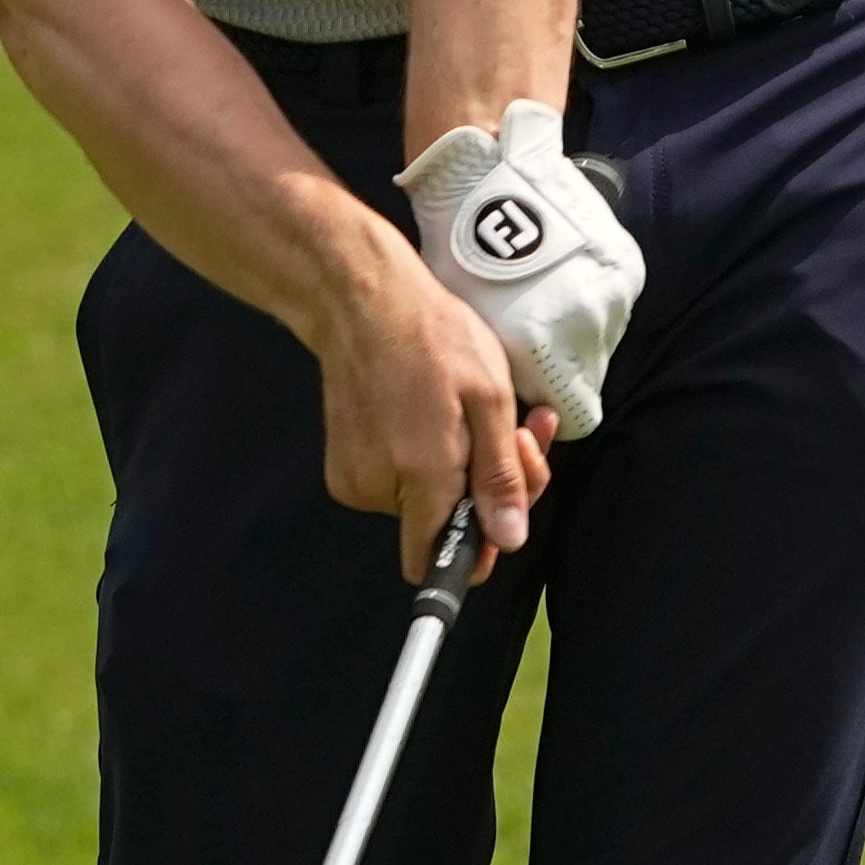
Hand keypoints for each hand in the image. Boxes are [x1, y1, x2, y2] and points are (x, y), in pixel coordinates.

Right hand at [301, 207, 548, 576]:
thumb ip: (499, 476)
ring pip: (425, 502)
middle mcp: (377, 488)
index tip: (503, 508)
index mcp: (418, 476)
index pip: (436, 563)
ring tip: (483, 413)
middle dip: (487, 488)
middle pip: (442, 527)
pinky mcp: (346, 465)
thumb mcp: (489, 398)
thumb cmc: (430, 336)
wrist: (361, 301)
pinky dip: (430, 459)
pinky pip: (400, 482)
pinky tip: (447, 416)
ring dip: (464, 467)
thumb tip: (507, 538)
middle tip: (518, 434)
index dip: (478, 548)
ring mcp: (354, 478)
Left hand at [396, 101, 646, 438]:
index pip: (574, 417)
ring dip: (581, 333)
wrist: (488, 175)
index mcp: (542, 347)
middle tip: (535, 341)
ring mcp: (612, 293)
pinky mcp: (627, 266)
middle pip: (590, 378)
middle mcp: (586, 325)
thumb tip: (522, 403)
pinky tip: (563, 277)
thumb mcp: (472, 328)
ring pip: (603, 340)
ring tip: (546, 300)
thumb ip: (505, 374)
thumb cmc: (461, 253)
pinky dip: (593, 299)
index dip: (552, 412)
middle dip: (566, 370)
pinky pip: (614, 304)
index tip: (536, 399)